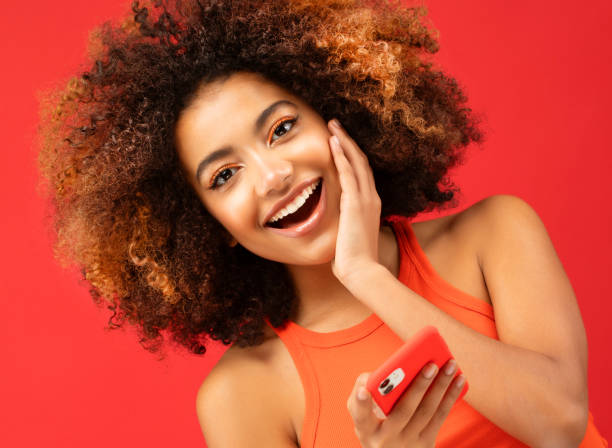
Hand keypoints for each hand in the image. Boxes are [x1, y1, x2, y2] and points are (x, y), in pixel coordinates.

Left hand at [328, 119, 381, 283]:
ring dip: (344, 141)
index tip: (339, 142)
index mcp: (370, 205)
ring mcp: (366, 199)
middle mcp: (371, 198)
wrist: (361, 271)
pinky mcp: (355, 203)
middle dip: (348, 141)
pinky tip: (333, 142)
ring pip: (356, 161)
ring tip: (332, 125)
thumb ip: (346, 224)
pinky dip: (341, 156)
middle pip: (361, 161)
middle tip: (335, 125)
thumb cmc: (353, 260)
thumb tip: (337, 226)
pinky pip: (348, 173)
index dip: (351, 155)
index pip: (362, 173)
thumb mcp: (350, 236)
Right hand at [347, 360, 465, 447]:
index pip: (361, 415)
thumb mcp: (363, 416)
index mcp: (366, 429)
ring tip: (451, 365)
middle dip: (419, 386)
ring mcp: (408, 444)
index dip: (361, 403)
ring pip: (428, 412)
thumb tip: (386, 372)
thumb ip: (366, 392)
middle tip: (431, 365)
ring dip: (442, 387)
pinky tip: (459, 379)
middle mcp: (386, 440)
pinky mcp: (426, 444)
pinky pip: (440, 417)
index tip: (363, 391)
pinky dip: (450, 396)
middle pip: (404, 410)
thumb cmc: (375, 424)